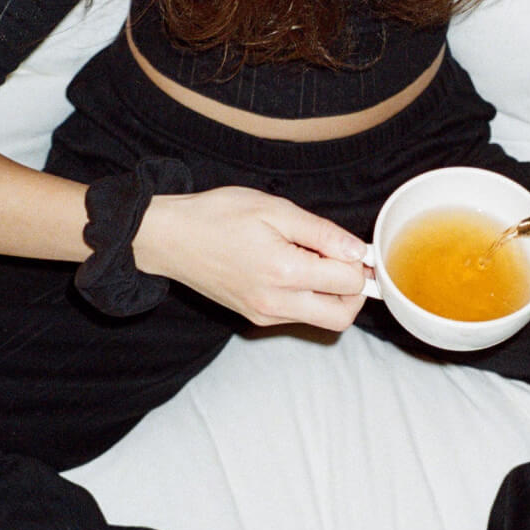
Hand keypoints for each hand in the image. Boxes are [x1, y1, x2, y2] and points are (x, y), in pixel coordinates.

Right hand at [134, 186, 369, 330]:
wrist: (171, 237)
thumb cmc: (218, 215)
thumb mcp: (274, 209)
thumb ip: (321, 233)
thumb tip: (357, 250)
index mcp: (284, 272)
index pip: (348, 282)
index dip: (358, 260)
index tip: (350, 244)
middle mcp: (276, 302)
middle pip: (342, 316)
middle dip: (355, 291)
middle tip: (344, 260)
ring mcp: (264, 314)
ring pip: (322, 320)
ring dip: (332, 296)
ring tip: (314, 259)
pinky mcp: (255, 317)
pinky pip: (297, 316)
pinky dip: (309, 298)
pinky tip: (294, 269)